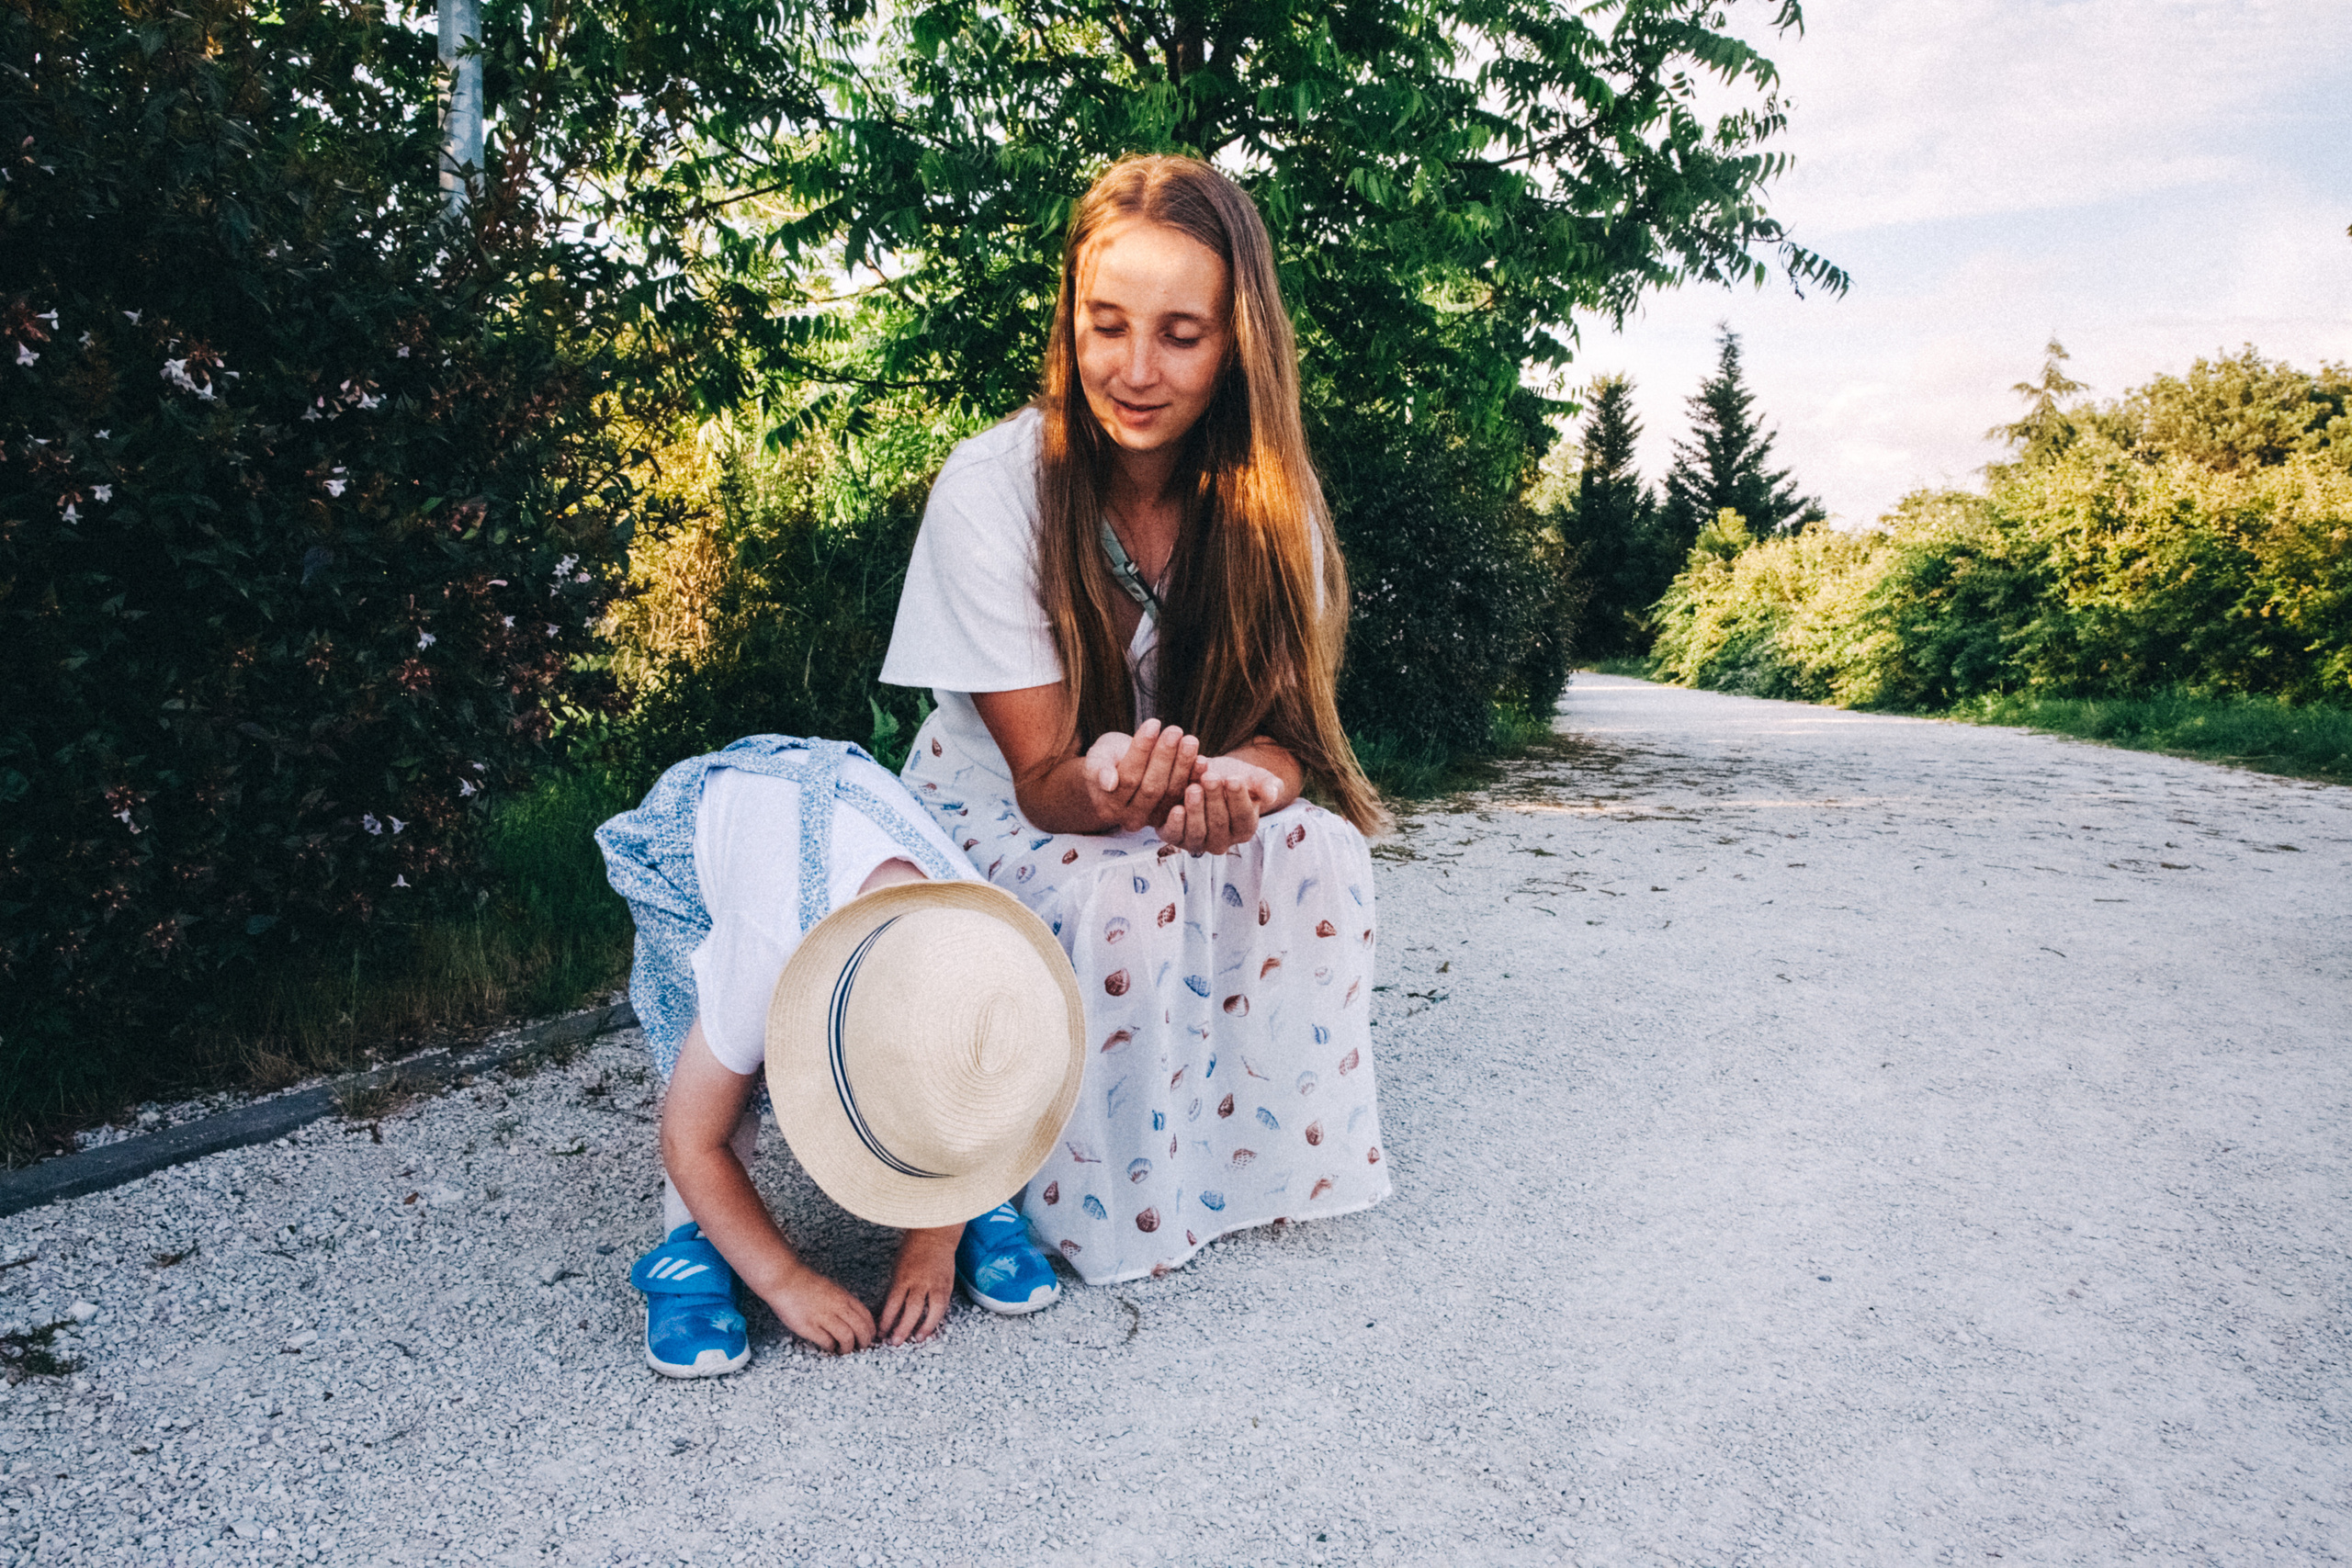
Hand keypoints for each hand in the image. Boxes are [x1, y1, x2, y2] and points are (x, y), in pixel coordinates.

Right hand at [757, 1261, 876, 1354]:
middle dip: (864, 1343)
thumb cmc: (806, 1284)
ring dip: (848, 1349)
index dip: (870, 1331)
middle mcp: (837, 1306)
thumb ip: (843, 1302)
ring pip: (847, 1337)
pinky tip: (828, 1347)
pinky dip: (831, 1348)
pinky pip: (827, 1342)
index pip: (867, 1317)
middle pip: (861, 1329)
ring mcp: (823, 1317)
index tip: (867, 1338)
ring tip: (843, 1351)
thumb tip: (853, 1319)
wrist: (784, 1279)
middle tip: (859, 1349)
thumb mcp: (832, 1288)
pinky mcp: (808, 1326)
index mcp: (844, 1297)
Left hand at [877, 1225, 958, 1346]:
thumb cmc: (913, 1249)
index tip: (881, 1333)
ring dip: (924, 1327)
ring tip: (917, 1339)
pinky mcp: (948, 1285)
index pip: (893, 1304)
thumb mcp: (898, 1268)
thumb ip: (897, 1289)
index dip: (886, 1321)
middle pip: (911, 1310)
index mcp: (904, 1277)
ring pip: (932, 1310)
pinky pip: (943, 1306)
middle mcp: (920, 1282)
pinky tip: (930, 1327)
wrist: (935, 1235)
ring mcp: (936, 1284)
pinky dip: (937, 1319)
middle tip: (895, 1342)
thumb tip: (889, 1312)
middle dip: (903, 1329)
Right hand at [1080, 718, 1198, 833]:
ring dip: (1183, 766)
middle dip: (1165, 756)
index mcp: (1108, 805)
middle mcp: (1129, 819)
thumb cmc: (1108, 759)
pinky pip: (1185, 797)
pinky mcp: (1173, 816)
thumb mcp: (1098, 756)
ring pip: (1170, 793)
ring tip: (1190, 740)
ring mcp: (1153, 820)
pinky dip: (1195, 778)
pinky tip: (1202, 760)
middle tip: (1175, 730)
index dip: (1141, 750)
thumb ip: (1100, 768)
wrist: (1120, 773)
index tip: (1153, 723)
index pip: (1128, 777)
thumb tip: (1109, 782)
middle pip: (1151, 787)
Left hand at [1157, 753, 1284, 855]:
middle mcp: (1223, 841)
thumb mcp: (1252, 777)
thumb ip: (1266, 784)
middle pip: (1219, 823)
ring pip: (1198, 831)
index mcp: (1245, 828)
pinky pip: (1176, 836)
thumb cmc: (1231, 777)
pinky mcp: (1176, 837)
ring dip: (1196, 810)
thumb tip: (1272, 794)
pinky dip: (1176, 824)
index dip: (1238, 799)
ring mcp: (1199, 841)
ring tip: (1193, 788)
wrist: (1204, 776)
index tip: (1233, 779)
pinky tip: (1177, 808)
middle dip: (1215, 799)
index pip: (1243, 817)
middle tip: (1210, 778)